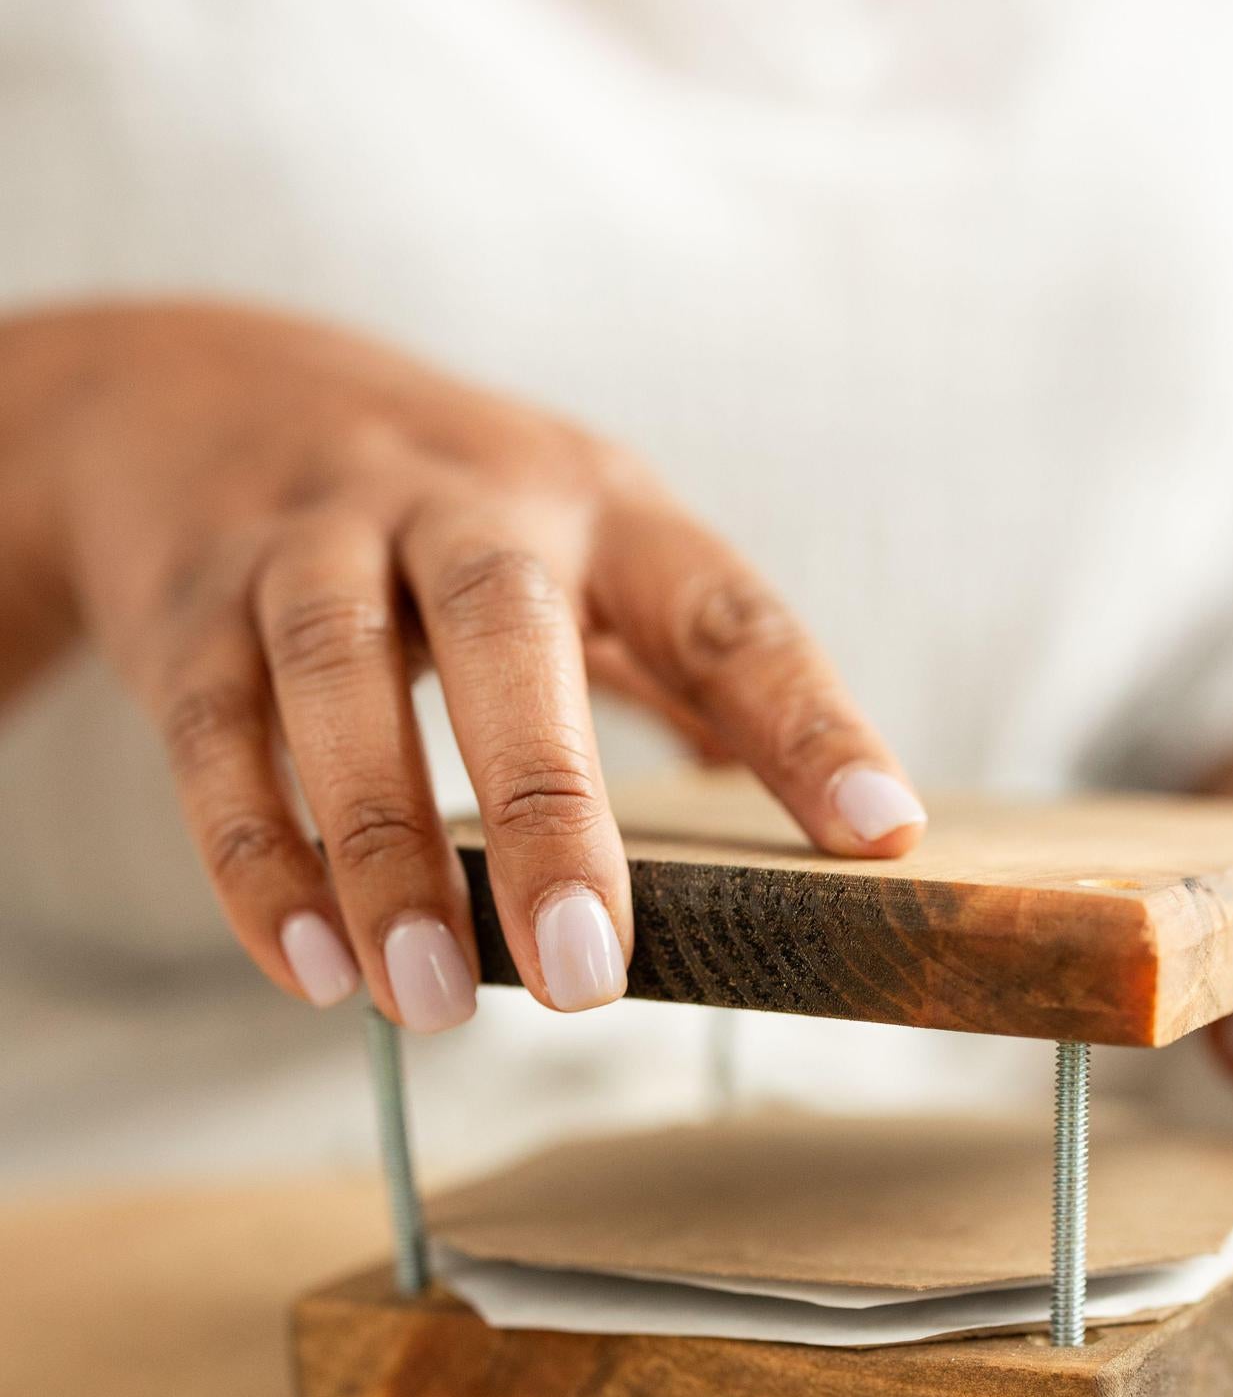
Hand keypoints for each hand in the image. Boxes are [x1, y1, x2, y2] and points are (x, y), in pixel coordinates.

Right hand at [4, 302, 923, 1028]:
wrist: (190, 391)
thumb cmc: (444, 505)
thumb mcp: (587, 538)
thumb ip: (693, 663)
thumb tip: (850, 811)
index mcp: (597, 504)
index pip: (721, 610)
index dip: (803, 720)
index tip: (878, 836)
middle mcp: (457, 503)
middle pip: (507, 637)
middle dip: (548, 809)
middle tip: (587, 977)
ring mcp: (310, 541)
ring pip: (338, 681)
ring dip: (386, 851)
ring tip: (432, 1004)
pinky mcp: (189, 603)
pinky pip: (214, 736)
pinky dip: (259, 860)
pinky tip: (310, 969)